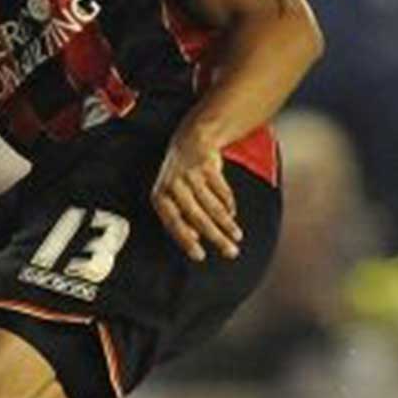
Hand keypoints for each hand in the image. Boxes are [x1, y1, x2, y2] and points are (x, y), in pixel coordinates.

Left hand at [151, 129, 242, 262]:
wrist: (190, 141)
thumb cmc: (180, 178)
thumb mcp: (172, 196)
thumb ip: (180, 217)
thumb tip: (193, 239)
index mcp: (160, 196)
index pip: (172, 223)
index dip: (186, 241)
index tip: (200, 256)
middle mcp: (173, 185)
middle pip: (197, 216)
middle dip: (215, 236)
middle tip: (230, 252)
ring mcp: (190, 175)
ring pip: (212, 205)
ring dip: (227, 223)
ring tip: (237, 237)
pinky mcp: (207, 167)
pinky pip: (221, 190)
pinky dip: (228, 204)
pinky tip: (232, 214)